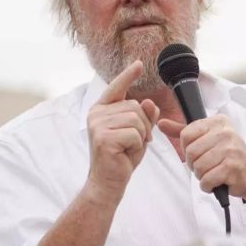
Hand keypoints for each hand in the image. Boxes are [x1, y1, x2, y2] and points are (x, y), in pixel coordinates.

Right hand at [85, 61, 160, 203]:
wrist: (108, 182)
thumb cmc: (122, 157)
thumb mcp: (138, 133)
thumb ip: (144, 116)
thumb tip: (148, 102)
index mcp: (102, 110)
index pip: (117, 88)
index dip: (129, 75)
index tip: (139, 63)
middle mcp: (96, 114)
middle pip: (135, 107)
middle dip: (143, 126)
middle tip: (132, 142)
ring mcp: (97, 125)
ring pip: (137, 119)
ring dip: (140, 136)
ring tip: (128, 148)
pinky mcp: (103, 137)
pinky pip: (135, 133)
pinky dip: (137, 146)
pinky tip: (125, 154)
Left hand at [157, 114, 245, 204]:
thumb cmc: (231, 158)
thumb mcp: (209, 140)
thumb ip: (184, 131)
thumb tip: (161, 123)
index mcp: (219, 122)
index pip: (186, 135)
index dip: (189, 150)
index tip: (203, 153)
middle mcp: (226, 132)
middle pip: (190, 152)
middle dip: (195, 165)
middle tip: (210, 166)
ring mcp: (230, 149)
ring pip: (197, 167)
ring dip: (203, 176)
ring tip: (216, 173)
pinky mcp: (232, 167)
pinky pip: (206, 180)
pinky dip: (209, 186)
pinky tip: (219, 182)